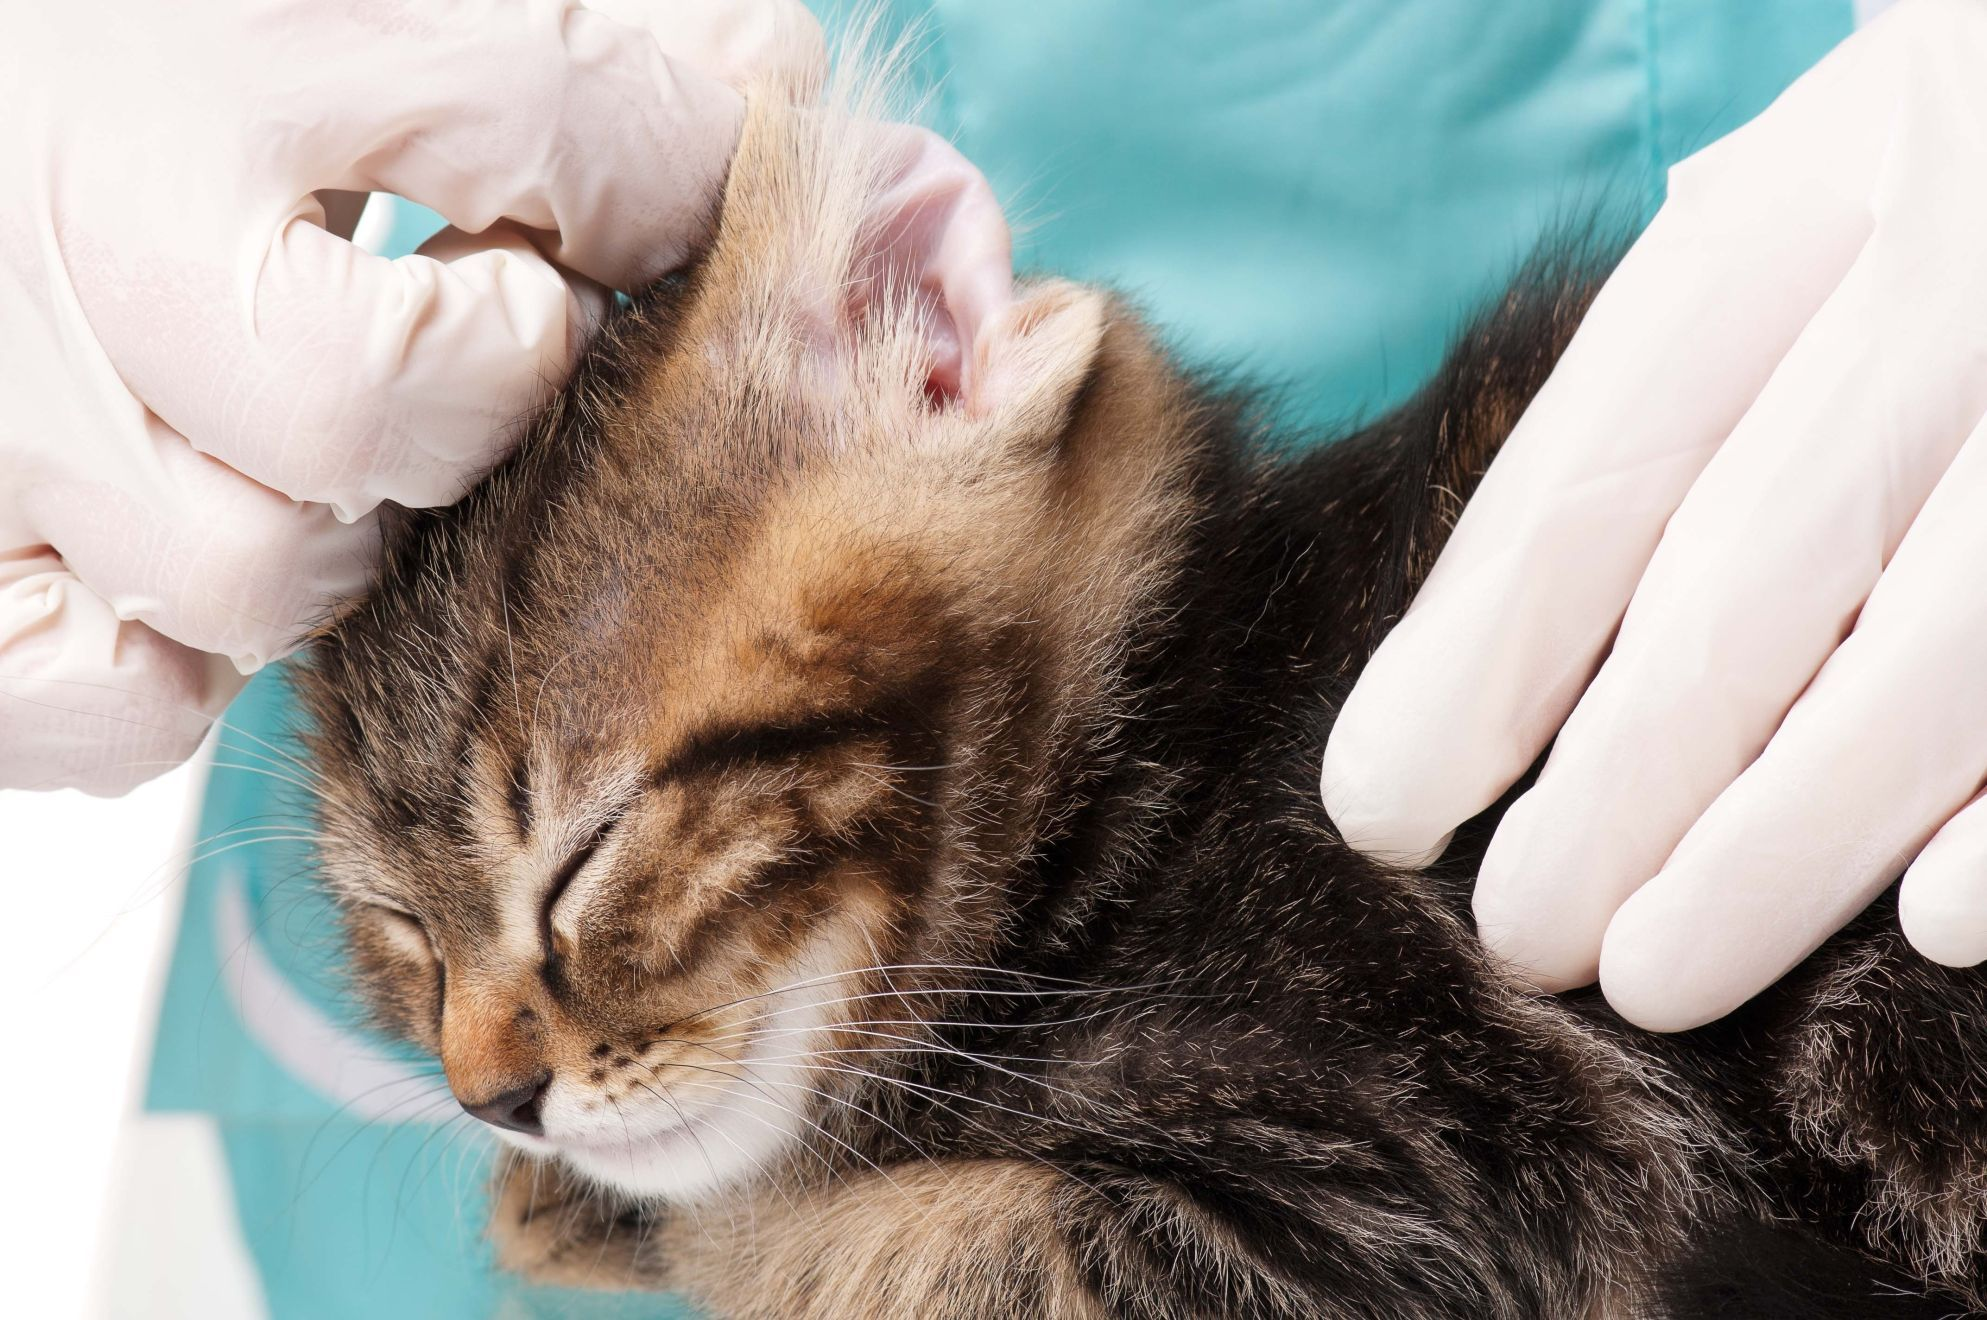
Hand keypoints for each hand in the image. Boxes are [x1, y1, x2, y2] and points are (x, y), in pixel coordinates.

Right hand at [0, 0, 1012, 794]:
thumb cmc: (164, 32)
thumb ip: (573, 24)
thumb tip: (768, 81)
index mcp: (213, 45)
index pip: (567, 135)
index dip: (671, 183)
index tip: (669, 192)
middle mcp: (81, 235)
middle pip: (376, 406)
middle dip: (489, 387)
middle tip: (487, 331)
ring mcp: (1, 420)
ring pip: (255, 577)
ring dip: (343, 535)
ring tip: (332, 444)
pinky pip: (107, 704)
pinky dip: (179, 673)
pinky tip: (205, 551)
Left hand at [1321, 0, 1986, 1029]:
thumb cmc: (1951, 183)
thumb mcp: (1806, 202)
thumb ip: (1692, 375)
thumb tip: (1489, 645)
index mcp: (1808, 193)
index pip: (1602, 465)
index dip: (1478, 659)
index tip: (1385, 807)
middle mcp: (1960, 261)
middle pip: (1746, 573)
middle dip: (1615, 783)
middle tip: (1517, 933)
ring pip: (1937, 648)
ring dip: (1786, 839)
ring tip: (1653, 975)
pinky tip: (1944, 925)